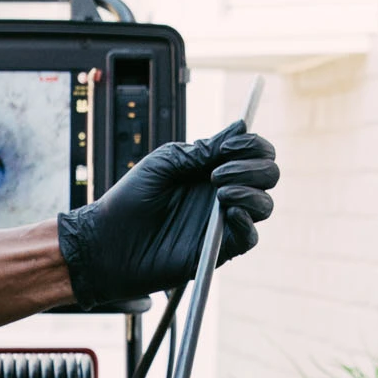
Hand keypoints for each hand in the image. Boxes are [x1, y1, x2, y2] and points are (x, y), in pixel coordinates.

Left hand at [55, 122, 278, 310]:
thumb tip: (242, 127)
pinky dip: (246, 222)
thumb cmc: (130, 198)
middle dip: (253, 168)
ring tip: (219, 192)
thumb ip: (204, 149)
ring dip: (250, 191)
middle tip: (216, 174)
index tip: (229, 147)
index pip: (254, 152)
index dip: (252, 145)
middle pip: (268, 175)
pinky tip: (228, 211)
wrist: (109, 241)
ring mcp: (222, 223)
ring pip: (265, 205)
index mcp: (212, 169)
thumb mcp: (165, 162)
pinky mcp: (218, 251)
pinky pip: (250, 237)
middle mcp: (223, 194)